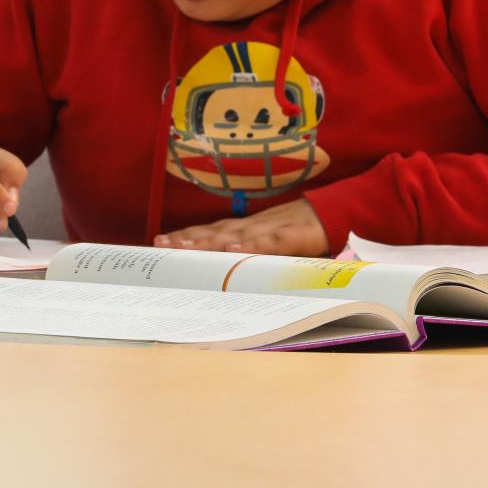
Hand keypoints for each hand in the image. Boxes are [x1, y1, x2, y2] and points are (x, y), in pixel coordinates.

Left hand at [155, 198, 328, 256]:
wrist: (329, 213)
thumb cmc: (294, 233)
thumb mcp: (266, 245)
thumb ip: (246, 256)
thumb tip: (221, 274)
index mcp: (242, 230)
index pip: (206, 232)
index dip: (183, 237)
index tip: (158, 244)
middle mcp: (248, 227)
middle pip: (212, 233)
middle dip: (185, 240)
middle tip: (160, 247)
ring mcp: (267, 230)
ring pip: (233, 236)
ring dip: (208, 242)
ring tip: (185, 248)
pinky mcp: (289, 236)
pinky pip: (268, 242)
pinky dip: (251, 246)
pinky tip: (234, 251)